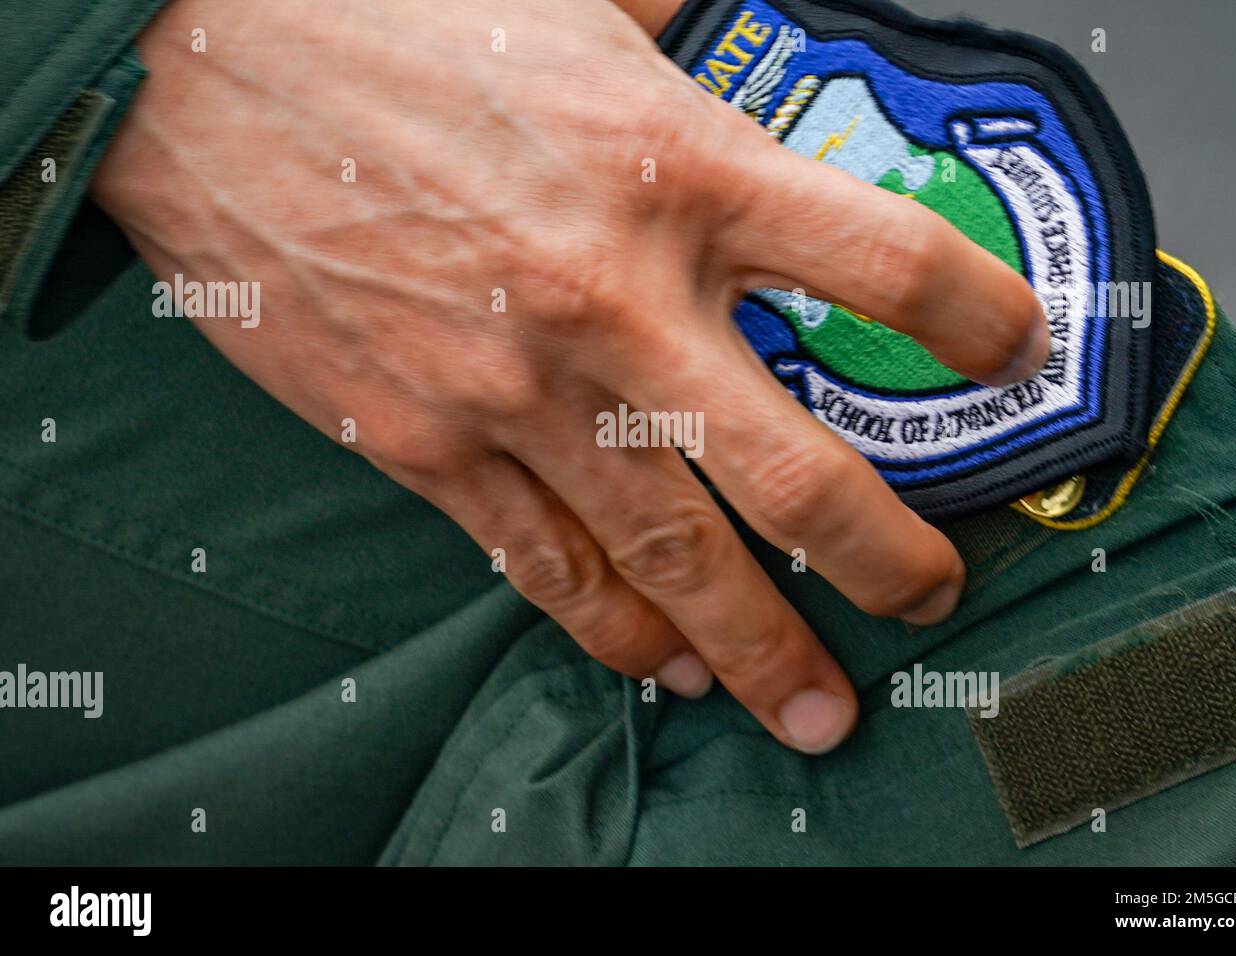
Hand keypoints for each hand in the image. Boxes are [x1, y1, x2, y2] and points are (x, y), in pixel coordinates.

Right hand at [92, 0, 1046, 752]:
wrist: (196, 59)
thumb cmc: (383, 20)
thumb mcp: (571, 4)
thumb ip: (676, 38)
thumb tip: (722, 28)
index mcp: (676, 166)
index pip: (885, 262)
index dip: (973, 320)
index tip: (1011, 355)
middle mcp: (613, 296)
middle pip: (795, 470)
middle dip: (884, 554)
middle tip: (929, 598)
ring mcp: (516, 388)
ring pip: (668, 556)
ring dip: (755, 644)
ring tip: (809, 705)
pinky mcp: (423, 437)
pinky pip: (539, 562)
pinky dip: (610, 629)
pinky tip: (660, 666)